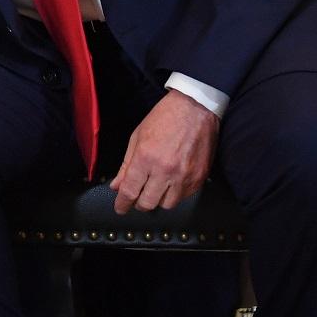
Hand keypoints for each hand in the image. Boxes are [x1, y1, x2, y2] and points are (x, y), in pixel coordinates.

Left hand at [109, 89, 218, 213]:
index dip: (122, 204)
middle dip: (139, 203)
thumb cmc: (163, 119)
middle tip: (137, 197)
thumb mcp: (137, 138)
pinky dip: (175, 194)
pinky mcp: (199, 178)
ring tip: (155, 188)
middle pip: (148, 203)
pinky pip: (184, 197)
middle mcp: (166, 171)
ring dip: (158, 200)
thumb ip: (126, 165)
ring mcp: (185, 177)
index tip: (119, 209)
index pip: (130, 191)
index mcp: (146, 158)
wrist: (195, 108)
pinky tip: (171, 183)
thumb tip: (116, 186)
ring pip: (167, 204)